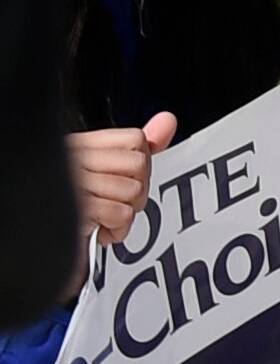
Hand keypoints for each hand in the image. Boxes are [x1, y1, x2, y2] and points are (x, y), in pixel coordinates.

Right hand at [68, 112, 172, 244]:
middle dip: (136, 192)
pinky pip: (119, 213)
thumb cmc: (66, 206)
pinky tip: (99, 231)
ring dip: (123, 215)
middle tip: (114, 204)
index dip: (140, 164)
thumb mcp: (100, 170)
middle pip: (139, 164)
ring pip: (133, 190)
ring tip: (103, 219)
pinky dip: (116, 229)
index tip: (126, 180)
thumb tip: (168, 121)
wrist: (27, 242)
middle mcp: (74, 159)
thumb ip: (133, 148)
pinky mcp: (74, 209)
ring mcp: (72, 183)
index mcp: (79, 146)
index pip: (135, 139)